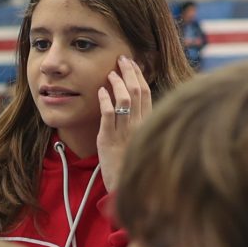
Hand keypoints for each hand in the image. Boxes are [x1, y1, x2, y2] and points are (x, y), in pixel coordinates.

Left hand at [93, 54, 150, 192]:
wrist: (123, 187)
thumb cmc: (128, 164)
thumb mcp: (136, 141)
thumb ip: (136, 122)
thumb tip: (132, 103)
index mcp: (146, 124)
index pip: (146, 93)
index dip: (139, 76)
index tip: (133, 63)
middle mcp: (138, 126)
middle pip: (137, 92)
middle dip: (130, 73)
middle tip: (122, 58)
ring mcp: (124, 132)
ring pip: (125, 101)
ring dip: (118, 83)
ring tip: (111, 72)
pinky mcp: (108, 140)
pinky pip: (108, 116)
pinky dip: (105, 101)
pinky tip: (101, 91)